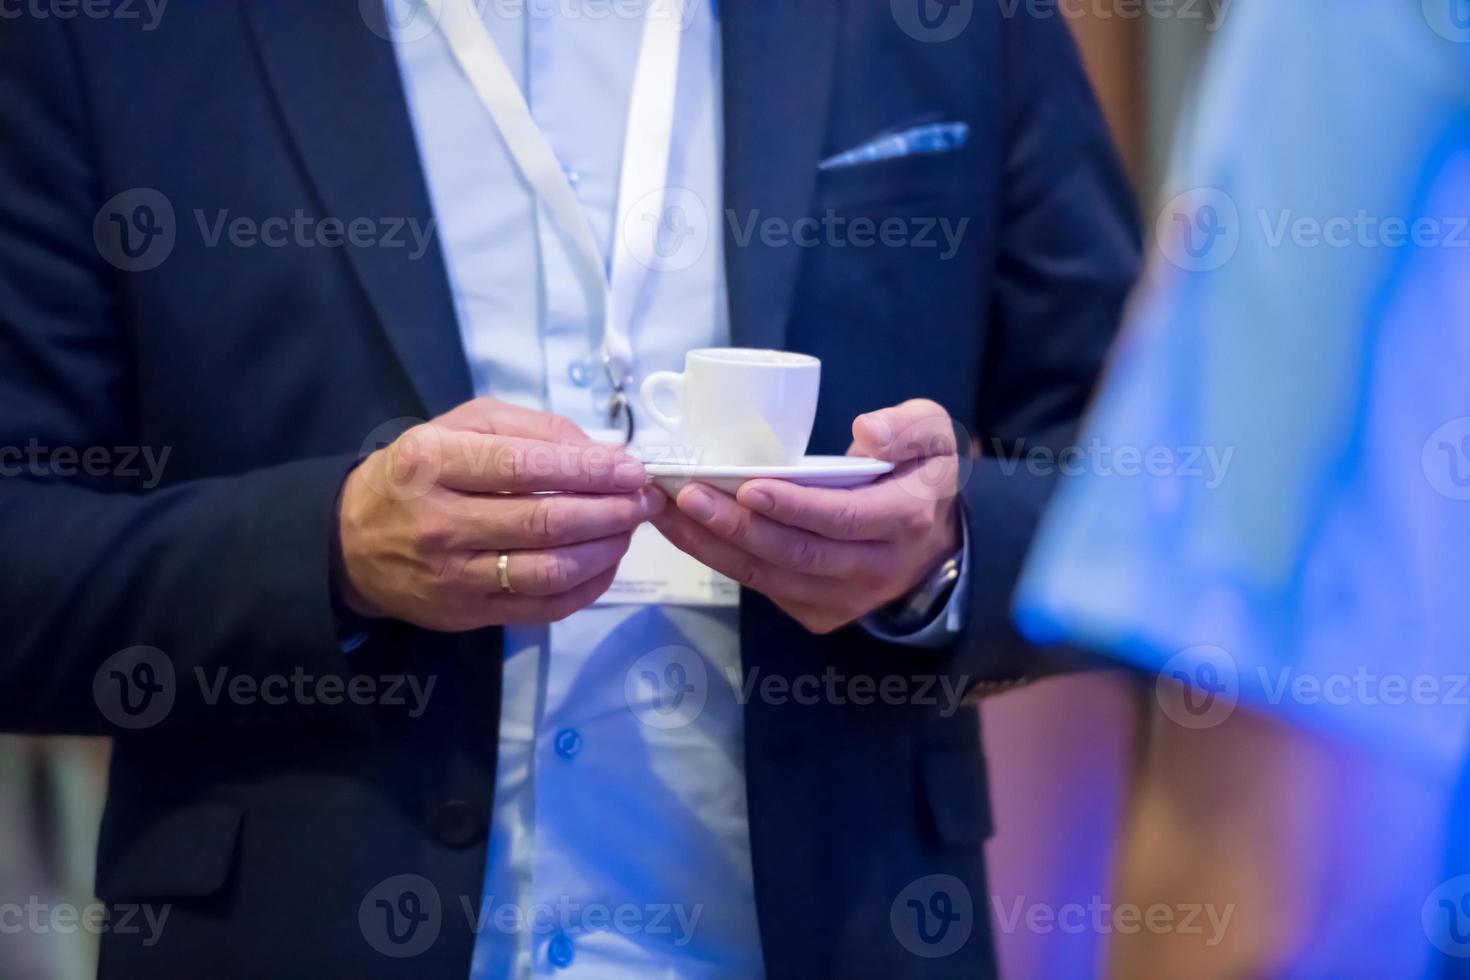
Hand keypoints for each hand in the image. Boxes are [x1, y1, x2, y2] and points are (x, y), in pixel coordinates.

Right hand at [337, 398, 661, 630]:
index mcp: (434, 462)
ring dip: (605, 550)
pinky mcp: (468, 615)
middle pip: (546, 522)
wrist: (352, 541)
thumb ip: (531, 429)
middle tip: (644, 499)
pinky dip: (588, 587)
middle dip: (610, 510)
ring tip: (630, 528)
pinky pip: (544, 608)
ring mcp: (454, 576)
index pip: (526, 468)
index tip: (631, 468)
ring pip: (550, 571)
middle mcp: (441, 522)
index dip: (588, 469)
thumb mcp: (462, 426)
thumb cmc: (419, 471)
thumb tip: (599, 451)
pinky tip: (606, 562)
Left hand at [650, 399, 961, 633]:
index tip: (748, 487)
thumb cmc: (919, 475)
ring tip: (668, 511)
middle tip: (686, 494)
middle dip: (736, 526)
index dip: (795, 506)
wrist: (933, 543)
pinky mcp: (818, 612)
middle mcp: (874, 569)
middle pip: (797, 552)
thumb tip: (867, 432)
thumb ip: (909, 426)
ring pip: (770, 575)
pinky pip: (763, 586)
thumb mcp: (934, 436)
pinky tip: (685, 531)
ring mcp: (845, 598)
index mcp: (904, 520)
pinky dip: (720, 559)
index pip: (843, 518)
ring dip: (712, 546)